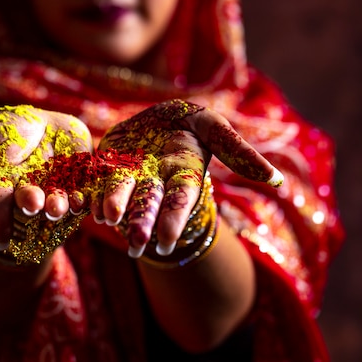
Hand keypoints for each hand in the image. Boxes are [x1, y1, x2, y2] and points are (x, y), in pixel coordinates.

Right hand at [0, 105, 92, 248]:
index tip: (2, 239)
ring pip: (57, 199)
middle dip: (31, 204)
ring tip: (58, 207)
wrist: (47, 124)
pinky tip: (83, 202)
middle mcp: (30, 190)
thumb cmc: (8, 131)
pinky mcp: (83, 178)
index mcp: (3, 184)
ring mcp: (57, 186)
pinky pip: (85, 189)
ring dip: (58, 205)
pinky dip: (84, 197)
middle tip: (33, 205)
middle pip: (29, 200)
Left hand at [97, 99, 282, 257]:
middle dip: (142, 223)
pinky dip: (92, 190)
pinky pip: (98, 178)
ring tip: (105, 220)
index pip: (180, 200)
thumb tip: (276, 181)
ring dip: (114, 207)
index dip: (173, 221)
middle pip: (149, 203)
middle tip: (134, 245)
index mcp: (182, 173)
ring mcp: (129, 172)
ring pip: (121, 192)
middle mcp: (155, 178)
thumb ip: (239, 152)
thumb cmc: (192, 124)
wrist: (157, 116)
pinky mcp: (107, 162)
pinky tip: (85, 202)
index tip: (165, 244)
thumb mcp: (215, 129)